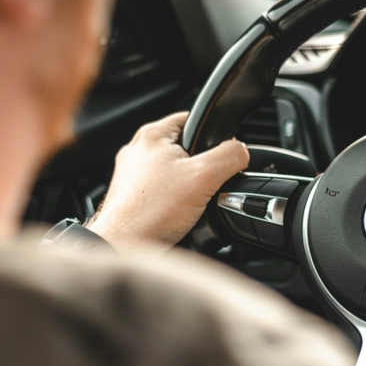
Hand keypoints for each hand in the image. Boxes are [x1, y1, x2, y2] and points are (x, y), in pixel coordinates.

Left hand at [86, 112, 248, 254]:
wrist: (124, 247)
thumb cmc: (151, 212)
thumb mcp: (204, 177)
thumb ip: (229, 156)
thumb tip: (241, 151)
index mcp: (152, 135)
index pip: (191, 118)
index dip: (212, 134)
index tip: (221, 153)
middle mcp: (137, 151)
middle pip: (185, 148)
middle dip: (201, 166)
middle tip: (206, 183)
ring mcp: (132, 174)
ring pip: (174, 171)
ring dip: (188, 184)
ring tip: (191, 201)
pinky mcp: (131, 195)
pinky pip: (163, 190)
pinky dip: (173, 199)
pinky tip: (177, 213)